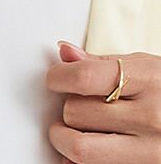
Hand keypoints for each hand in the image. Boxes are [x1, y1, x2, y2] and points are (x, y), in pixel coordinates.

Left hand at [46, 40, 160, 162]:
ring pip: (83, 150)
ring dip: (65, 139)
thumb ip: (102, 63)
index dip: (58, 77)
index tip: (55, 78)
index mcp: (148, 82)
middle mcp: (150, 118)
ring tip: (69, 130)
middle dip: (65, 108)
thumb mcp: (145, 66)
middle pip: (78, 114)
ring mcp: (150, 151)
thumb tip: (64, 53)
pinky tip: (86, 151)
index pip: (84, 78)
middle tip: (68, 104)